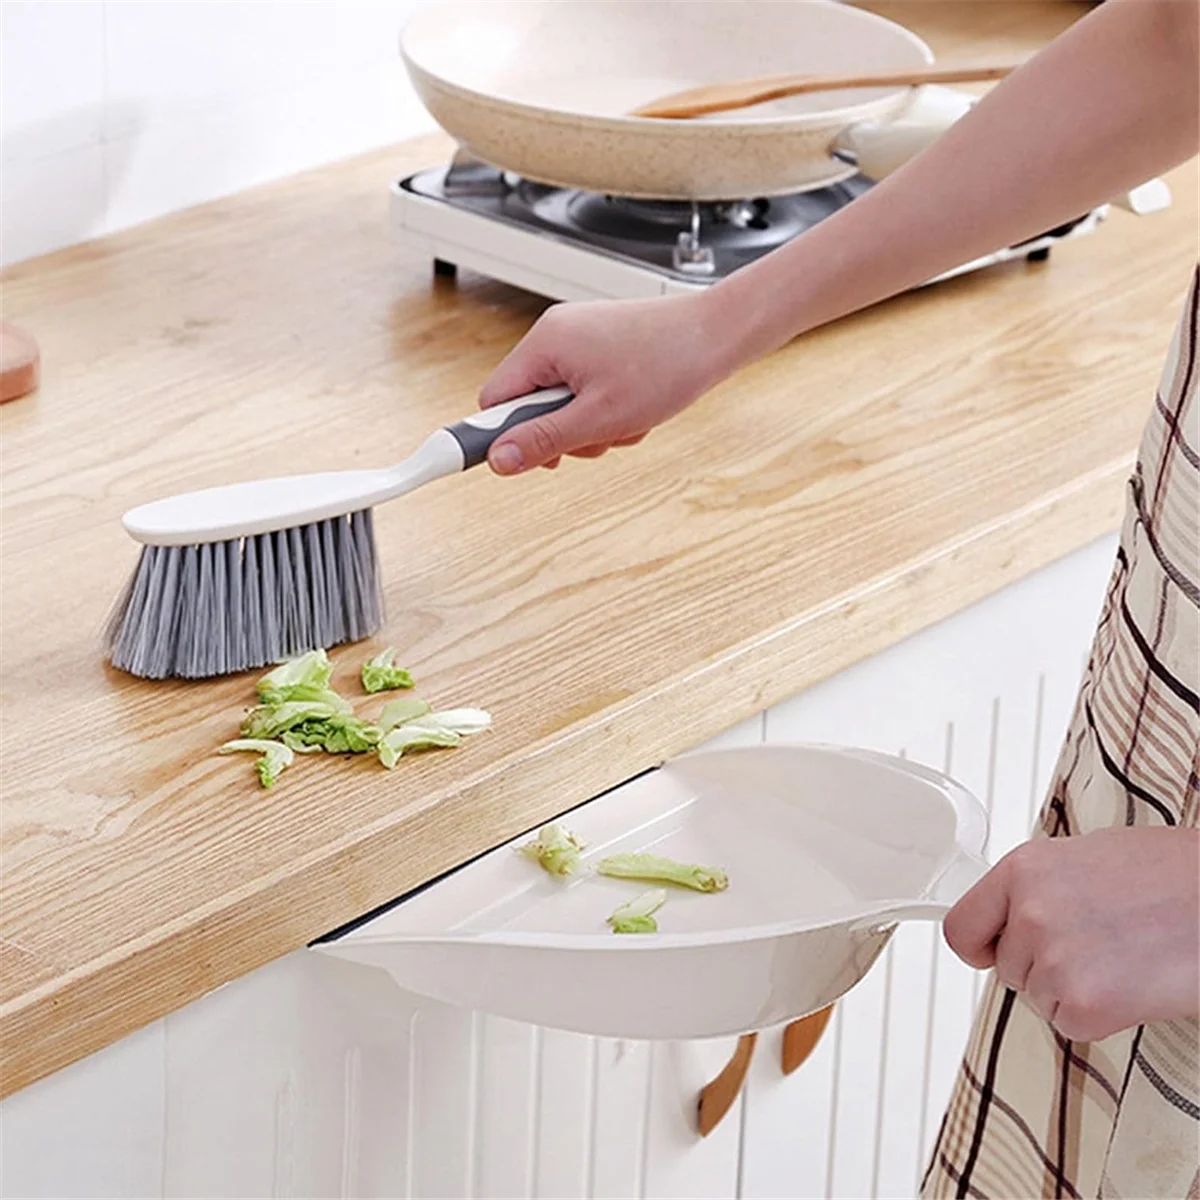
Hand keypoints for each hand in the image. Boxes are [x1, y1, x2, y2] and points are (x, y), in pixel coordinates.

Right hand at [478, 292, 729, 474]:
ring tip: (627, 419)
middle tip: (599, 435)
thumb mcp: (600, 418)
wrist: (717, 334)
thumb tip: (499, 461)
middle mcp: (555, 335)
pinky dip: (607, 411)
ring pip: (562, 405)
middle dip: (563, 433)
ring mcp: (579, 339)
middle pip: (529, 406)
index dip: (501, 436)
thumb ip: (544, 441)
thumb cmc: (667, 364)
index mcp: (544, 344)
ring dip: (591, 426)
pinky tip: (637, 408)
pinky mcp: (600, 347)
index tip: (504, 462)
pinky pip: (586, 392)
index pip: (494, 401)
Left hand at [944, 827, 1199, 1041]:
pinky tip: (1133, 983)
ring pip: (1038, 996)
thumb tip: (1012, 912)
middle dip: (1043, 965)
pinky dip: (1099, 1016)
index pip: (961, 928)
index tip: (993, 951)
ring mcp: (1055, 958)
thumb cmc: (1172, 873)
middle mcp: (1030, 912)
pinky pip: (1069, 1023)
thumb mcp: (1085, 855)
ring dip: (1074, 988)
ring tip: (1123, 956)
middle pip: (1007, 967)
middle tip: (1098, 944)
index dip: (981, 945)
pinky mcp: (1086, 1004)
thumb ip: (1038, 886)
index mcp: (1023, 868)